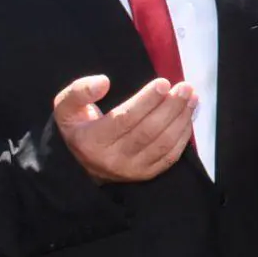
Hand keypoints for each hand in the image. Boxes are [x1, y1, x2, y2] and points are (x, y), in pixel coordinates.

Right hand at [53, 73, 196, 182]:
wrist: (81, 162)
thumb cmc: (78, 127)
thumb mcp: (66, 107)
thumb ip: (79, 92)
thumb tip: (103, 82)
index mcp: (92, 141)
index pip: (124, 119)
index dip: (146, 101)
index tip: (163, 83)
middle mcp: (112, 159)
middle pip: (148, 131)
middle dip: (170, 107)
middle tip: (184, 86)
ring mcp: (131, 170)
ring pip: (163, 144)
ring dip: (181, 119)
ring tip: (191, 97)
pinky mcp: (146, 174)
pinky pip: (170, 156)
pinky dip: (183, 135)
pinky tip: (188, 116)